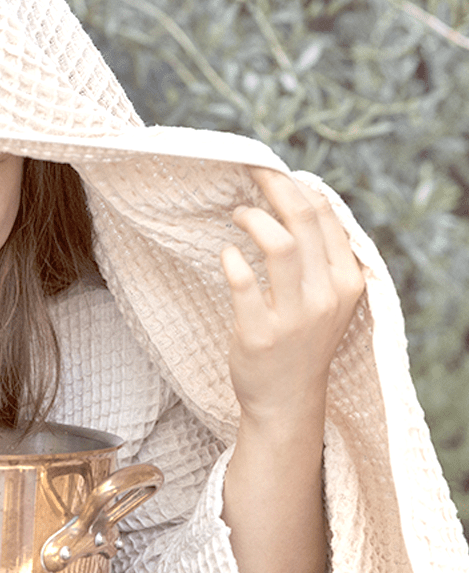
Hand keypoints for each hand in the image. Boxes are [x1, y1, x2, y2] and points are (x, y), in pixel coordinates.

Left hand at [220, 167, 364, 431]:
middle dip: (275, 186)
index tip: (276, 173)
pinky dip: (231, 258)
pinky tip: (226, 252)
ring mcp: (293, 316)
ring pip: (280, 245)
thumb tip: (298, 199)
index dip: (298, 186)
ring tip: (237, 212)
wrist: (287, 400)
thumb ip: (320, 257)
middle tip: (252, 172)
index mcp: (346, 281)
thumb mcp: (326, 298)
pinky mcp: (258, 333)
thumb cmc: (301, 340)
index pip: (326, 216)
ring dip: (254, 218)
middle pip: (303, 220)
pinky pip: (243, 283)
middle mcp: (325, 296)